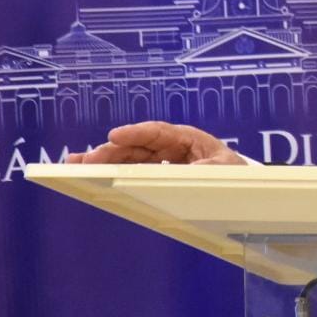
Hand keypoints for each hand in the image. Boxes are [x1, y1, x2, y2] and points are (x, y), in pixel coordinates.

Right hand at [65, 121, 243, 165]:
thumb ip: (208, 168)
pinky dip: (113, 172)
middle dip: (109, 151)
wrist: (239, 183)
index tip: (114, 135)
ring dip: (104, 160)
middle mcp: (171, 147)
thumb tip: (192, 170)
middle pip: (136, 146)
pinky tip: (92, 174)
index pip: (157, 132)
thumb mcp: (227, 169)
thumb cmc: (234, 171)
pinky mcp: (157, 173)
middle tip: (84, 159)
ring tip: (76, 164)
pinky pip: (133, 171)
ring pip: (129, 158)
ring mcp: (162, 160)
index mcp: (188, 139)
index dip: (135, 133)